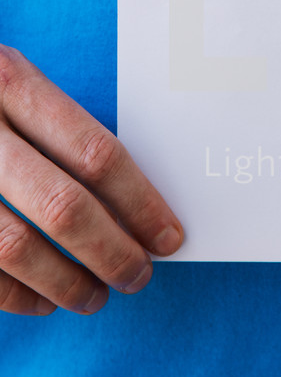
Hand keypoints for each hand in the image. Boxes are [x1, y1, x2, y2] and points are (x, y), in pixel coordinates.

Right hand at [0, 44, 183, 315]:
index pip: (94, 151)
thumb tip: (130, 196)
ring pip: (15, 249)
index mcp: (8, 81)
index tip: (168, 234)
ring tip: (98, 295)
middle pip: (63, 206)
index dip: (140, 201)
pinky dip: (15, 297)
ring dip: (67, 283)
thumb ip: (56, 123)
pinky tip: (43, 300)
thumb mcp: (9, 76)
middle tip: (140, 274)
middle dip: (113, 251)